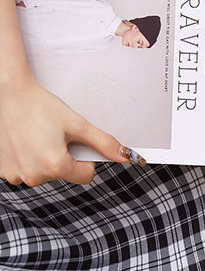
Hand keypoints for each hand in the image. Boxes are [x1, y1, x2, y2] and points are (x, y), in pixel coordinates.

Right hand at [0, 70, 137, 186]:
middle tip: (52, 136)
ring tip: (36, 137)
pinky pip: (26, 170)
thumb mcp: (77, 124)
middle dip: (64, 157)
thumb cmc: (40, 106)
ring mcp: (16, 175)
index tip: (75, 142)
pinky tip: (24, 141)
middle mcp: (33, 176)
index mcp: (54, 166)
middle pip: (64, 174)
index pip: (86, 176)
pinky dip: (28, 158)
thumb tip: (125, 156)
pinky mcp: (3, 171)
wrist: (7, 94)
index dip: (86, 159)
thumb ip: (103, 143)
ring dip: (45, 158)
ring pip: (45, 173)